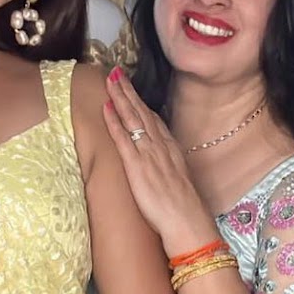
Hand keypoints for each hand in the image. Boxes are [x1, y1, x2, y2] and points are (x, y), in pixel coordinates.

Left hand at [102, 68, 215, 255]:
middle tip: (117, 72)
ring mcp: (148, 154)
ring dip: (120, 97)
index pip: (154, 121)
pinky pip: (123, 138)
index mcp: (171, 151)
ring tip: (110, 80)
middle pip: (142, 113)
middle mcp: (160, 147)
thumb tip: (163, 169)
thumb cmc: (184, 210)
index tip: (133, 90)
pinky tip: (106, 107)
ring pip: (132, 119)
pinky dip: (114, 121)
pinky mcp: (136, 166)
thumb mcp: (180, 183)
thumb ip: (170, 170)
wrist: (186, 221)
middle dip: (129, 91)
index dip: (142, 104)